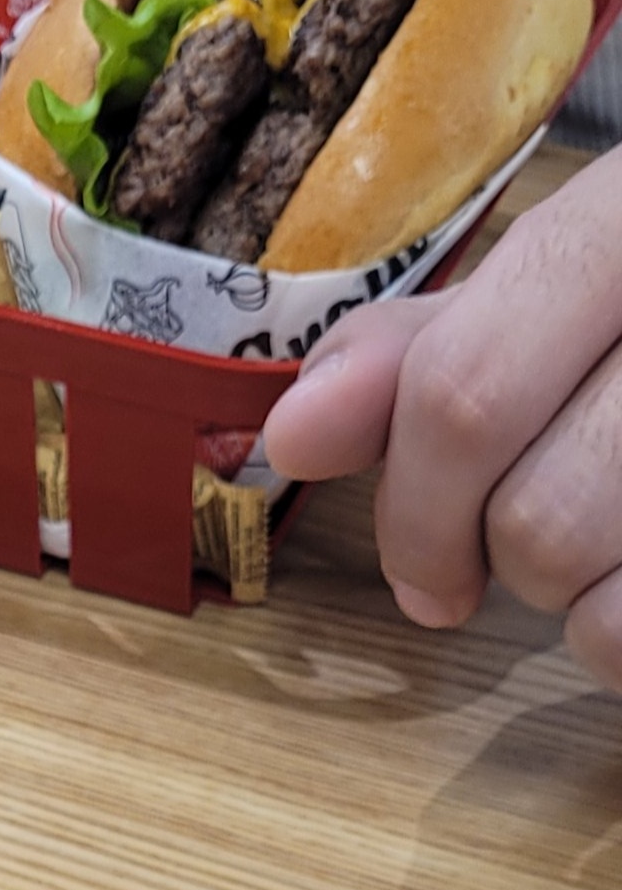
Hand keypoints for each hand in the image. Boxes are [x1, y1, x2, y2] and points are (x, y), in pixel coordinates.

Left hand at [260, 149, 621, 685]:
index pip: (466, 391)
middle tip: (537, 540)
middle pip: (531, 518)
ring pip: (597, 603)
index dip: (413, 503)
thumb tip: (297, 427)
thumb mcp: (591, 283)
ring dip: (585, 606)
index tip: (421, 569)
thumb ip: (445, 347)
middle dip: (505, 560)